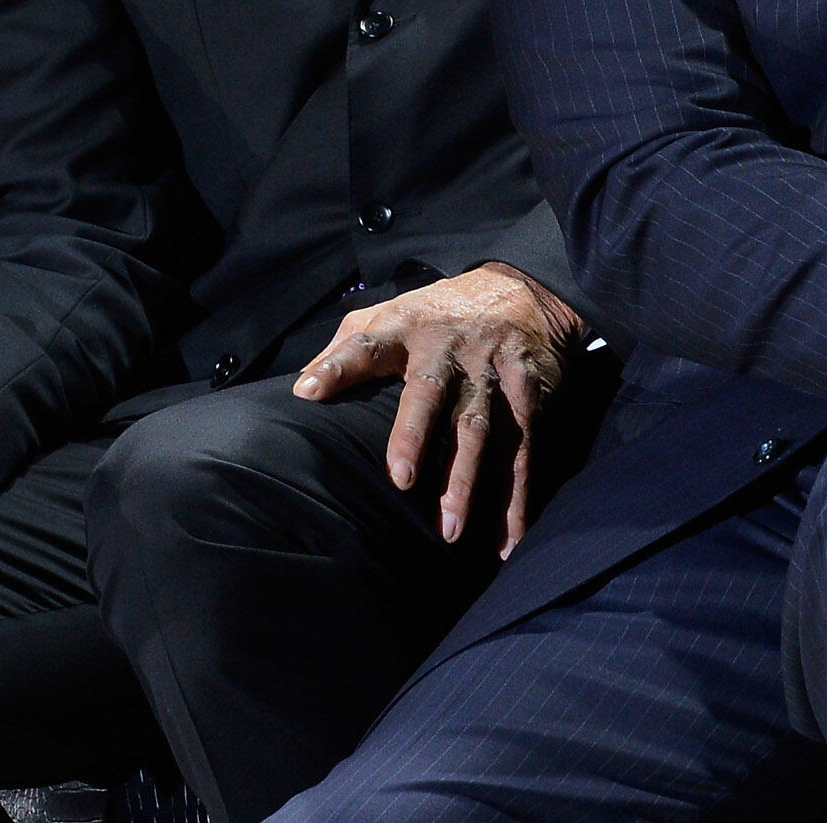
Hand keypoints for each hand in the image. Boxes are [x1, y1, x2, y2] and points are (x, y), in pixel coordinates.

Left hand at [293, 262, 583, 555]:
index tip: (308, 390)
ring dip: (466, 480)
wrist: (521, 291)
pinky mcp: (526, 394)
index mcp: (406, 330)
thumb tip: (299, 388)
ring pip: (478, 429)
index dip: (337, 366)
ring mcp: (490, 373)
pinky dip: (518, 496)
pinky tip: (507, 536)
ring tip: (450, 530)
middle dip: (414, 436)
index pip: (365, 346)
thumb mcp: (390, 313)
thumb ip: (347, 345)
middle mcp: (448, 351)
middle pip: (428, 393)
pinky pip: (522, 449)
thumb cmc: (437, 314)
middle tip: (400, 480)